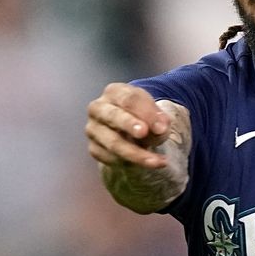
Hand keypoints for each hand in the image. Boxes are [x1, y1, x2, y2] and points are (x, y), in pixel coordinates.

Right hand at [85, 86, 189, 212]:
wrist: (129, 129)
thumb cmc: (141, 115)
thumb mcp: (153, 112)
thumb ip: (159, 118)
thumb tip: (160, 128)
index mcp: (114, 92)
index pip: (128, 99)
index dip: (145, 113)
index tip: (161, 127)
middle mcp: (98, 108)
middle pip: (113, 116)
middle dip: (129, 125)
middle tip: (144, 133)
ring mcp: (93, 129)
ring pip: (112, 142)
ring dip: (135, 154)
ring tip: (156, 162)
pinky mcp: (94, 148)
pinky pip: (110, 157)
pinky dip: (128, 163)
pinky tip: (145, 163)